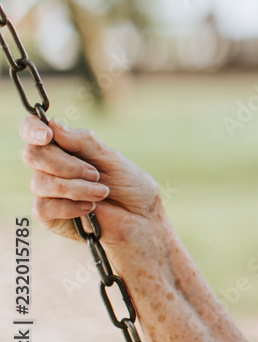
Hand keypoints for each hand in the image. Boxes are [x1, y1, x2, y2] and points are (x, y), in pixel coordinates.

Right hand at [20, 116, 162, 249]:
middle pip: (34, 155)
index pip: (34, 130)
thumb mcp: (111, 158)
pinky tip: (89, 209)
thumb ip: (83, 142)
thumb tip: (52, 124)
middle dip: (67, 165)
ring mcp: (47, 191)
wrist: (141, 218)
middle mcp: (51, 166)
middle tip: (95, 174)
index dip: (32, 129)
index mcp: (65, 147)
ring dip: (76, 188)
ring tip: (102, 193)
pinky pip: (43, 207)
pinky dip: (69, 206)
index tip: (47, 135)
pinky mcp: (47, 215)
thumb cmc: (129, 185)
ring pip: (40, 182)